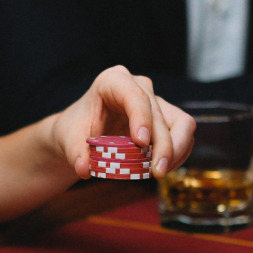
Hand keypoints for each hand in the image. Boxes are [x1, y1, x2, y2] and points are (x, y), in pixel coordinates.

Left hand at [52, 66, 194, 178]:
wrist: (82, 132)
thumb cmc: (76, 129)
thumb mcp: (68, 140)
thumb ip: (75, 154)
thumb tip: (84, 169)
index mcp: (113, 80)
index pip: (133, 96)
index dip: (141, 118)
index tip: (141, 142)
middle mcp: (139, 86)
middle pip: (159, 115)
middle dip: (163, 145)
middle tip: (157, 172)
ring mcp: (155, 102)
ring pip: (182, 123)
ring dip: (177, 150)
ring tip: (160, 172)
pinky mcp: (166, 118)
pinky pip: (183, 135)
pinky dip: (178, 154)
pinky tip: (162, 168)